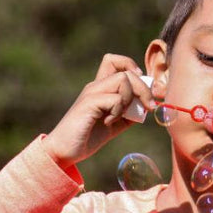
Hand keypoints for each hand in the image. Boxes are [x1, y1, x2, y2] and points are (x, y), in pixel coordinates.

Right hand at [43, 54, 156, 169]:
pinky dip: (118, 111)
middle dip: (144, 88)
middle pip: (125, 70)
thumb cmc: (87, 138)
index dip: (132, 67)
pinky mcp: (88, 103)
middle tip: (149, 106)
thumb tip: (147, 107)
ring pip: (123, 79)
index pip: (115, 61)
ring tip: (120, 116)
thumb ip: (129, 114)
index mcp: (101, 88)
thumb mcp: (114, 125)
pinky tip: (108, 123)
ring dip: (130, 99)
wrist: (64, 151)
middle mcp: (95, 86)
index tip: (142, 87)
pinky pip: (115, 98)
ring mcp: (91, 93)